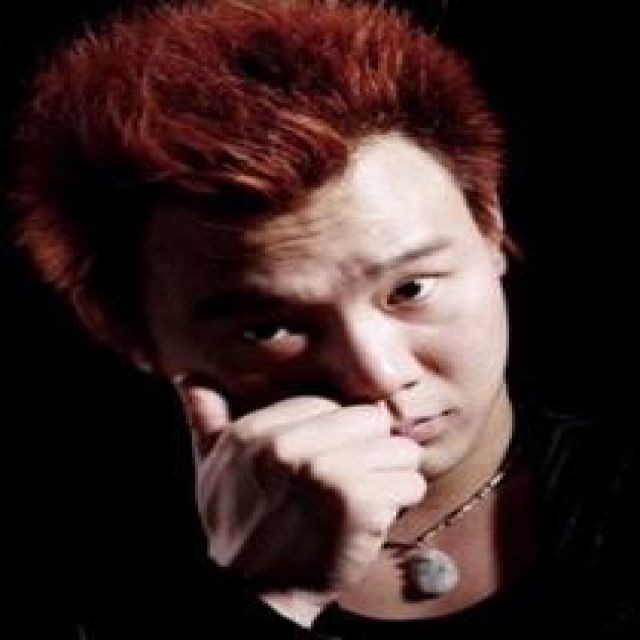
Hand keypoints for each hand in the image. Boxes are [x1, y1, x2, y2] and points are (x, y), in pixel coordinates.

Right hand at [174, 381, 425, 618]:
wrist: (258, 595)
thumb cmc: (239, 529)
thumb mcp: (213, 471)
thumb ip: (207, 421)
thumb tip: (191, 379)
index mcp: (256, 432)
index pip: (329, 403)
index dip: (336, 432)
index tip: (331, 456)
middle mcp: (290, 446)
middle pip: (370, 420)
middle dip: (370, 449)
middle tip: (353, 477)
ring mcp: (326, 471)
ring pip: (397, 449)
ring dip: (389, 476)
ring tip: (364, 497)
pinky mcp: (358, 502)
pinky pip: (408, 483)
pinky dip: (399, 502)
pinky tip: (372, 518)